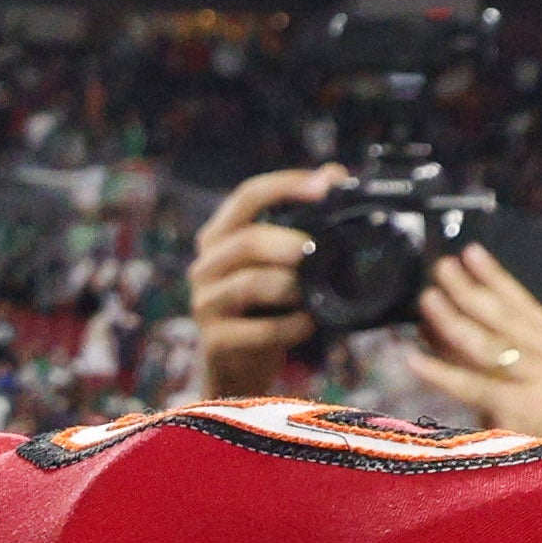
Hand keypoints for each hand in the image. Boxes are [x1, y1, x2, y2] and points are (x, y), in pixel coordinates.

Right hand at [183, 167, 345, 399]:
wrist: (238, 369)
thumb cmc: (265, 307)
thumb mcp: (280, 261)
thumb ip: (301, 221)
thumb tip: (336, 173)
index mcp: (221, 236)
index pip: (248, 196)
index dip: (286, 185)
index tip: (326, 185)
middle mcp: (206, 265)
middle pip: (246, 240)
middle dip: (290, 244)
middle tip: (321, 252)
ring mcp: (206, 303)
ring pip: (249, 284)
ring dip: (291, 287)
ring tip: (314, 293)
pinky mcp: (215, 341)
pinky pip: (257, 330)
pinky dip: (290, 327)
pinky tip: (309, 325)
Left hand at [408, 248, 541, 447]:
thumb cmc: (535, 420)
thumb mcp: (524, 376)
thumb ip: (494, 346)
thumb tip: (440, 313)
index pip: (525, 304)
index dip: (495, 278)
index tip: (469, 252)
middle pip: (505, 320)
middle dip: (468, 291)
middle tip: (439, 269)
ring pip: (488, 347)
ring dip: (452, 320)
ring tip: (426, 299)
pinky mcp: (522, 411)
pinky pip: (472, 385)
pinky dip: (440, 371)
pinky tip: (414, 358)